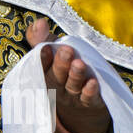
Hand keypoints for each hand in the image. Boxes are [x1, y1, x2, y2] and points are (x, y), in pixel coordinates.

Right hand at [29, 18, 108, 132]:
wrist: (82, 109)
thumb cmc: (65, 74)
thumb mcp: (55, 56)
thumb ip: (45, 40)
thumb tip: (38, 22)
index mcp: (46, 73)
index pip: (41, 65)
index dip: (43, 58)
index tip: (45, 48)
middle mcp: (57, 85)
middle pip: (57, 75)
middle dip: (61, 64)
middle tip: (66, 51)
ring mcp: (73, 96)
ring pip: (73, 85)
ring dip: (75, 75)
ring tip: (79, 64)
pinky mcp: (89, 102)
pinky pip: (89, 98)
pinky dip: (90, 91)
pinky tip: (94, 82)